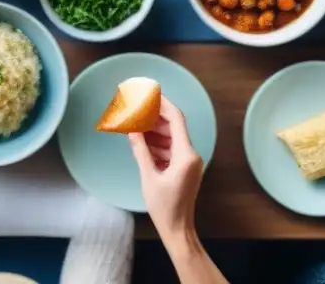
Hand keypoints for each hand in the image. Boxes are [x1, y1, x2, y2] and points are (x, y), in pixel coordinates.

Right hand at [128, 97, 203, 240]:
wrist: (178, 230)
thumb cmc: (165, 207)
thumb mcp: (149, 177)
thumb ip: (141, 150)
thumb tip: (132, 130)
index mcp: (186, 155)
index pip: (176, 120)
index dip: (163, 104)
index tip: (150, 94)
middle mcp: (191, 155)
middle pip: (174, 127)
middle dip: (154, 117)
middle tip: (136, 109)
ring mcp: (189, 162)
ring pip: (172, 137)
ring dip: (154, 131)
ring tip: (135, 125)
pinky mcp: (185, 168)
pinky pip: (171, 149)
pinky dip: (158, 144)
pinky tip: (142, 143)